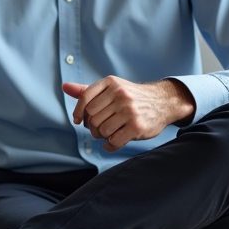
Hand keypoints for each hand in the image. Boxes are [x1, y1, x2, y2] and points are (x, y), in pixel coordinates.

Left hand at [62, 77, 195, 151]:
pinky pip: (114, 141)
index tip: (78, 120)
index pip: (85, 98)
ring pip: (101, 130)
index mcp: (111, 83)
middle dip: (91, 126)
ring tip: (108, 133)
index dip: (78, 112)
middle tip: (98, 128)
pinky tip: (113, 142)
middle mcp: (120, 95)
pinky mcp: (137, 127)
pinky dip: (110, 145)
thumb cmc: (132, 96)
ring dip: (101, 136)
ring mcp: (129, 111)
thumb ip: (88, 91)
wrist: (163, 101)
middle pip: (91, 117)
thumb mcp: (111, 88)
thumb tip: (65, 87)